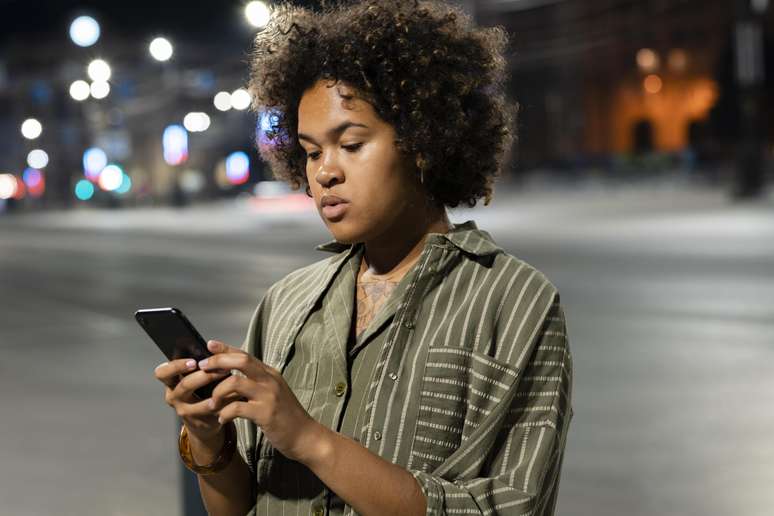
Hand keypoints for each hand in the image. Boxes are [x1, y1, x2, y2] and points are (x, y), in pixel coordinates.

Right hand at [153, 354, 232, 443]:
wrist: (205, 417)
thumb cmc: (202, 388)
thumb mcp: (198, 374)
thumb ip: (202, 362)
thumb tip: (213, 344)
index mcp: (171, 381)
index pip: (162, 373)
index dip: (176, 366)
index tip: (193, 362)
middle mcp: (174, 396)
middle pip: (184, 386)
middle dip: (204, 376)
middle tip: (220, 370)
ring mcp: (185, 411)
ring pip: (198, 404)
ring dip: (217, 392)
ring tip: (229, 382)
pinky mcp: (199, 422)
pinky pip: (212, 413)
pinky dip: (225, 403)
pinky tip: (235, 396)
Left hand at [200, 340, 323, 463]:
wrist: (305, 436)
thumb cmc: (286, 415)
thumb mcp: (273, 393)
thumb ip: (256, 383)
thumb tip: (231, 377)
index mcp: (270, 374)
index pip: (245, 354)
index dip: (225, 348)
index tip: (209, 345)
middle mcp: (270, 380)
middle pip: (240, 360)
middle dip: (217, 361)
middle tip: (202, 368)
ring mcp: (268, 396)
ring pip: (235, 383)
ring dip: (217, 392)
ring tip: (212, 404)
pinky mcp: (265, 414)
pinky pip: (236, 408)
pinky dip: (224, 413)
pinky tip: (222, 419)